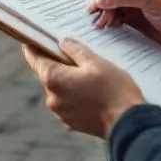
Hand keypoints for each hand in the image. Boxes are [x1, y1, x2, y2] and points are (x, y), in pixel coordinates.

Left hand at [22, 39, 144, 138]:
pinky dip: (73, 93)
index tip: (32, 36)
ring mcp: (61, 112)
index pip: (34, 58)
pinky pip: (67, 102)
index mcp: (54, 79)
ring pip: (58, 88)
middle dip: (55, 61)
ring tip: (85, 71)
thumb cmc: (114, 90)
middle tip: (67, 49)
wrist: (128, 124)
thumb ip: (76, 50)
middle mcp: (52, 97)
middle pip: (46, 73)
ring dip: (66, 79)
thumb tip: (63, 42)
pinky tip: (89, 89)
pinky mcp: (71, 122)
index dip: (32, 45)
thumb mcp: (96, 62)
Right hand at [88, 0, 160, 57]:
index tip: (96, 4)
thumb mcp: (151, 0)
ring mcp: (133, 0)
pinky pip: (115, 16)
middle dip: (102, 4)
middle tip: (99, 18)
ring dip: (105, 14)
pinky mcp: (133, 15)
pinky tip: (111, 27)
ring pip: (109, 4)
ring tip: (105, 24)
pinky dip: (110, 21)